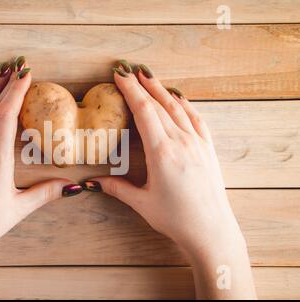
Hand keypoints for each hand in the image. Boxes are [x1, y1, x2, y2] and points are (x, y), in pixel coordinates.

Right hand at [92, 61, 255, 298]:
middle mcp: (181, 142)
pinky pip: (195, 118)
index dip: (130, 90)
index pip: (144, 111)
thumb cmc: (177, 219)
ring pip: (178, 107)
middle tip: (128, 69)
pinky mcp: (207, 148)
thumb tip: (92, 182)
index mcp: (162, 153)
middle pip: (159, 104)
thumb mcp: (142, 203)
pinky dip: (184, 103)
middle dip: (142, 84)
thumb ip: (116, 188)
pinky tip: (178, 96)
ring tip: (148, 75)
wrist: (212, 230)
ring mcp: (197, 143)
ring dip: (161, 89)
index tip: (119, 76)